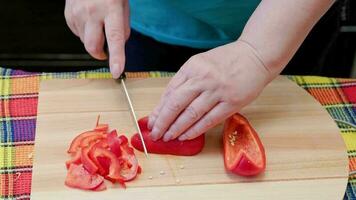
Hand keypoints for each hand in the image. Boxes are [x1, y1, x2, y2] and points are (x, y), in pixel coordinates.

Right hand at [65, 0, 129, 77]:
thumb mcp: (123, 6)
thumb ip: (123, 28)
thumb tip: (117, 47)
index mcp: (111, 8)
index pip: (115, 38)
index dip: (116, 57)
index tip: (117, 71)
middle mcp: (92, 12)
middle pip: (93, 46)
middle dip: (100, 55)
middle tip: (106, 52)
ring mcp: (77, 13)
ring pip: (85, 42)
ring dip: (93, 41)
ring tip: (98, 25)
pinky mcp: (68, 15)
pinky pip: (77, 34)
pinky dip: (85, 33)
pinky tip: (89, 21)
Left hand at [148, 41, 273, 140]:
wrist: (256, 55)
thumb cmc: (227, 60)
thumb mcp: (201, 63)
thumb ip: (186, 81)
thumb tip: (168, 104)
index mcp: (192, 67)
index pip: (170, 92)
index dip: (159, 109)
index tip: (152, 122)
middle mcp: (203, 78)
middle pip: (176, 104)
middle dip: (163, 122)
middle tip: (155, 134)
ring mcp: (218, 90)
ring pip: (191, 114)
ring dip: (177, 128)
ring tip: (168, 138)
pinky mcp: (232, 102)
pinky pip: (210, 120)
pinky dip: (196, 130)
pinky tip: (186, 136)